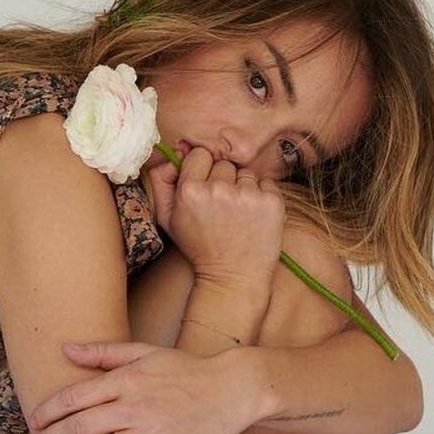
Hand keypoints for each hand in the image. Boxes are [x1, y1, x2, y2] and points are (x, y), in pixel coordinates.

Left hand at [27, 338, 256, 433]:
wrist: (233, 389)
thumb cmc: (187, 369)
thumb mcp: (145, 352)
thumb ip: (104, 352)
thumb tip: (66, 350)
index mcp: (126, 380)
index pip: (73, 398)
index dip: (47, 412)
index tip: (34, 421)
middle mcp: (134, 407)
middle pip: (79, 428)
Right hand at [147, 145, 283, 293]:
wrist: (232, 279)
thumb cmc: (200, 249)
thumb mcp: (168, 220)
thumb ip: (161, 183)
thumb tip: (168, 155)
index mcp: (191, 191)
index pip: (200, 154)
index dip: (203, 169)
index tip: (206, 186)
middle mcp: (219, 189)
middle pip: (224, 164)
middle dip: (223, 180)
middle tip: (222, 207)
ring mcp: (248, 195)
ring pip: (246, 173)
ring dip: (243, 189)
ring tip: (238, 215)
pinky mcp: (271, 203)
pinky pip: (267, 183)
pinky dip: (262, 197)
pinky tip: (254, 217)